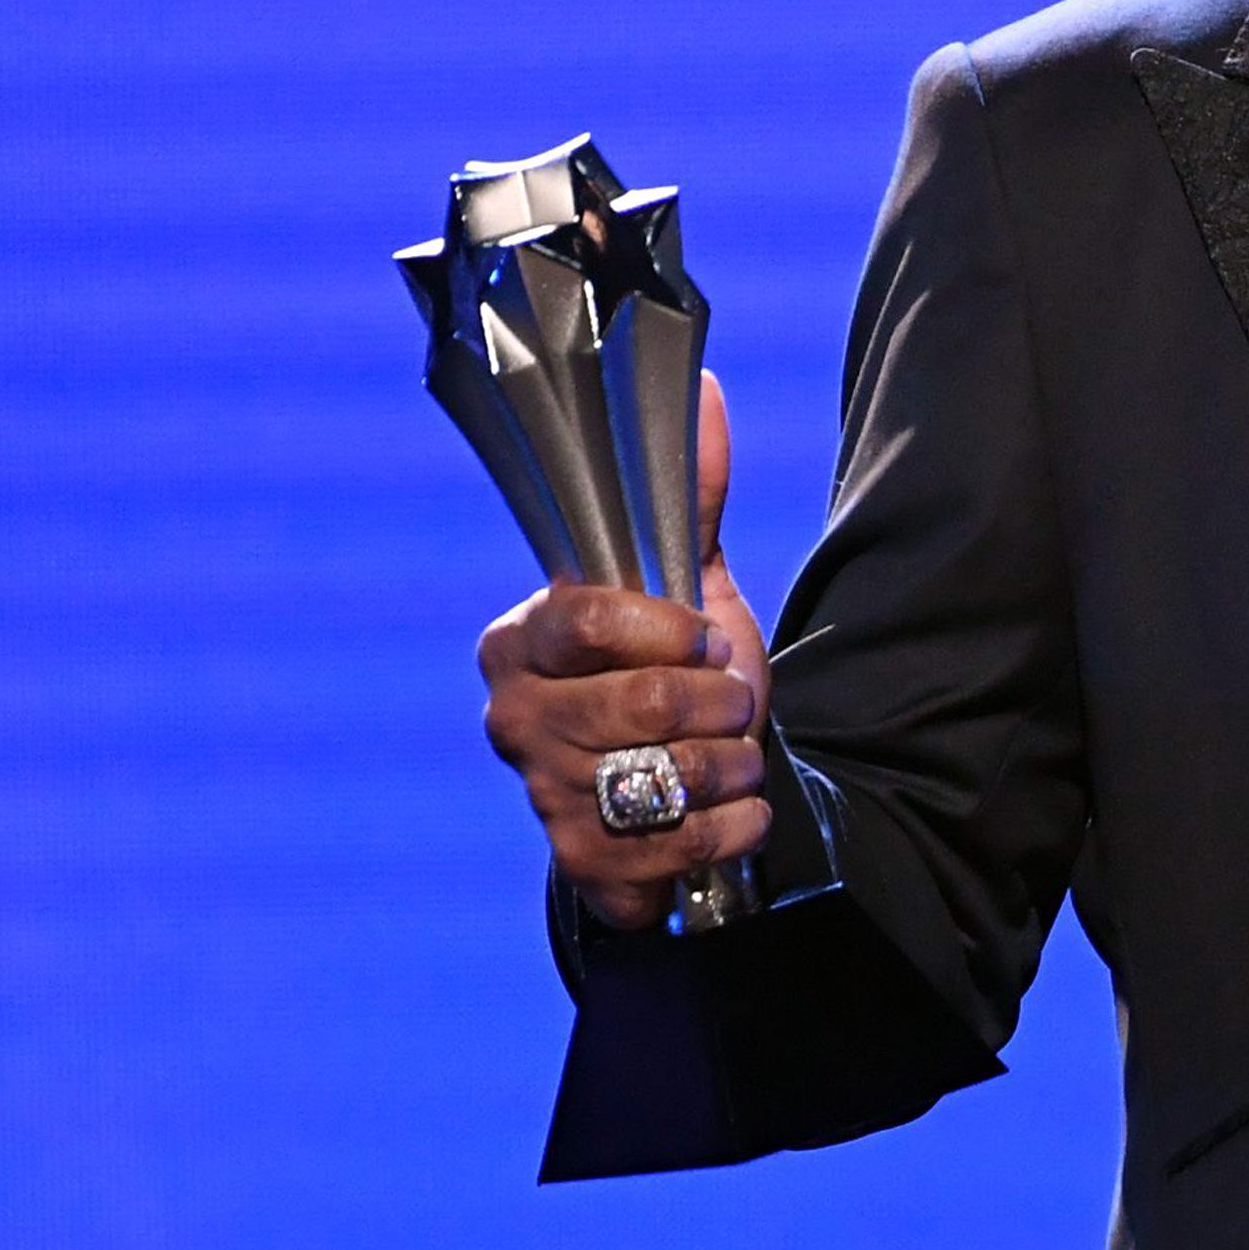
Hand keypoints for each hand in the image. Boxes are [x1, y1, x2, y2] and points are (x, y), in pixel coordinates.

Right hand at [476, 369, 774, 928]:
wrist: (683, 786)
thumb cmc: (675, 671)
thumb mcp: (688, 583)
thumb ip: (689, 493)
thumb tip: (700, 381)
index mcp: (524, 640)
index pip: (591, 618)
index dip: (673, 632)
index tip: (708, 638)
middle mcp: (513, 719)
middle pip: (646, 704)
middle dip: (723, 704)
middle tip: (733, 703)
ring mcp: (541, 798)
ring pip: (668, 777)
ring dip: (733, 765)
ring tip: (734, 756)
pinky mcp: (580, 868)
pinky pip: (674, 851)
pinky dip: (731, 829)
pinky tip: (735, 812)